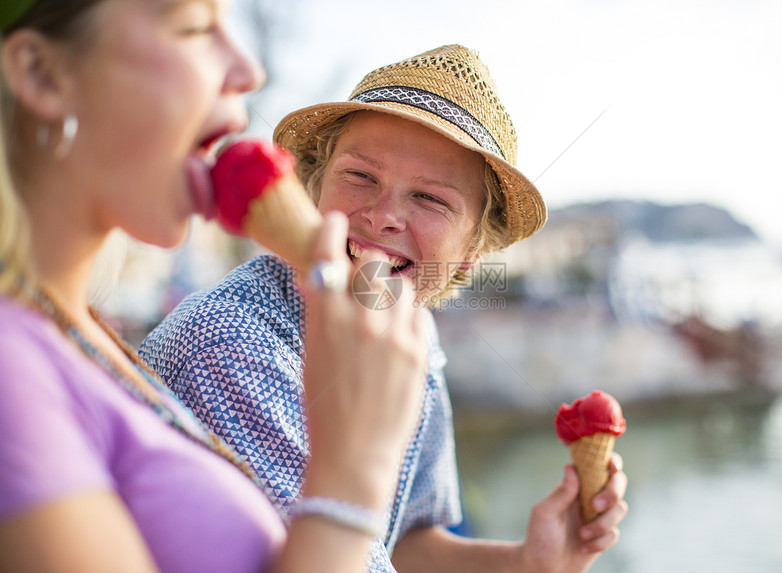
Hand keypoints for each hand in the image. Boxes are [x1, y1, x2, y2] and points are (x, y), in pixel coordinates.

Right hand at [299, 212, 427, 510]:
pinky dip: (412, 320)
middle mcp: (361, 318)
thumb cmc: (325, 407)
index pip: (328, 254)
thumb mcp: (313, 353)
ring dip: (393, 295)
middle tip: (366, 286)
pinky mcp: (420, 351)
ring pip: (403, 287)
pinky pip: (421, 315)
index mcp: (324, 317)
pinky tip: (400, 339)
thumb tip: (327, 279)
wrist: (355, 454)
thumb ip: (324, 313)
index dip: (332, 229)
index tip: (337, 220)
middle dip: (369, 270)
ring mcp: (394, 334)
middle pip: (373, 265)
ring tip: (384, 320)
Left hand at [519, 453, 627, 572]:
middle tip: (595, 506)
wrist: (543, 568)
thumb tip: (571, 467)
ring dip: (602, 524)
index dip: (610, 461)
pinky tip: (583, 548)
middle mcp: (588, 498)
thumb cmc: (539, 538)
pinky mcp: (603, 536)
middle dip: (612, 493)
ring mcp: (597, 517)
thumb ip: (561, 492)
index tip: (612, 465)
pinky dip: (600, 542)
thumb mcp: (545, 513)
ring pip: (620, 509)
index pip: (597, 466)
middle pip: (617, 483)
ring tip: (582, 535)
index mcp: (574, 487)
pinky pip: (614, 534)